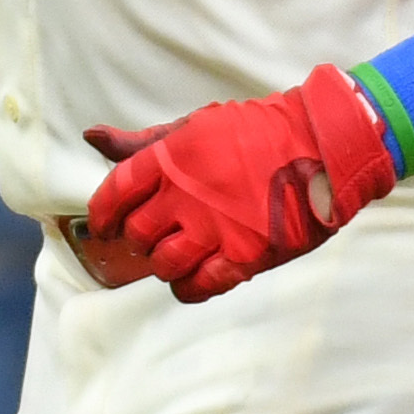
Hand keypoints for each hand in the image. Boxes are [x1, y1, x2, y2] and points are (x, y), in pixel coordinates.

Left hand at [82, 67, 398, 302]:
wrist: (322, 144)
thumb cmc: (255, 133)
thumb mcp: (195, 126)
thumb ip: (142, 141)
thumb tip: (91, 136)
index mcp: (170, 159)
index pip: (114, 192)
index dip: (102, 214)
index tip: (104, 224)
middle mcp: (187, 195)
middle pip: (137, 233)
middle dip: (138, 239)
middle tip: (154, 236)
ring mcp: (217, 227)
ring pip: (164, 264)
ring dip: (164, 264)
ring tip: (178, 253)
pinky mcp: (247, 255)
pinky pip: (199, 287)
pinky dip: (190, 287)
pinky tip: (197, 275)